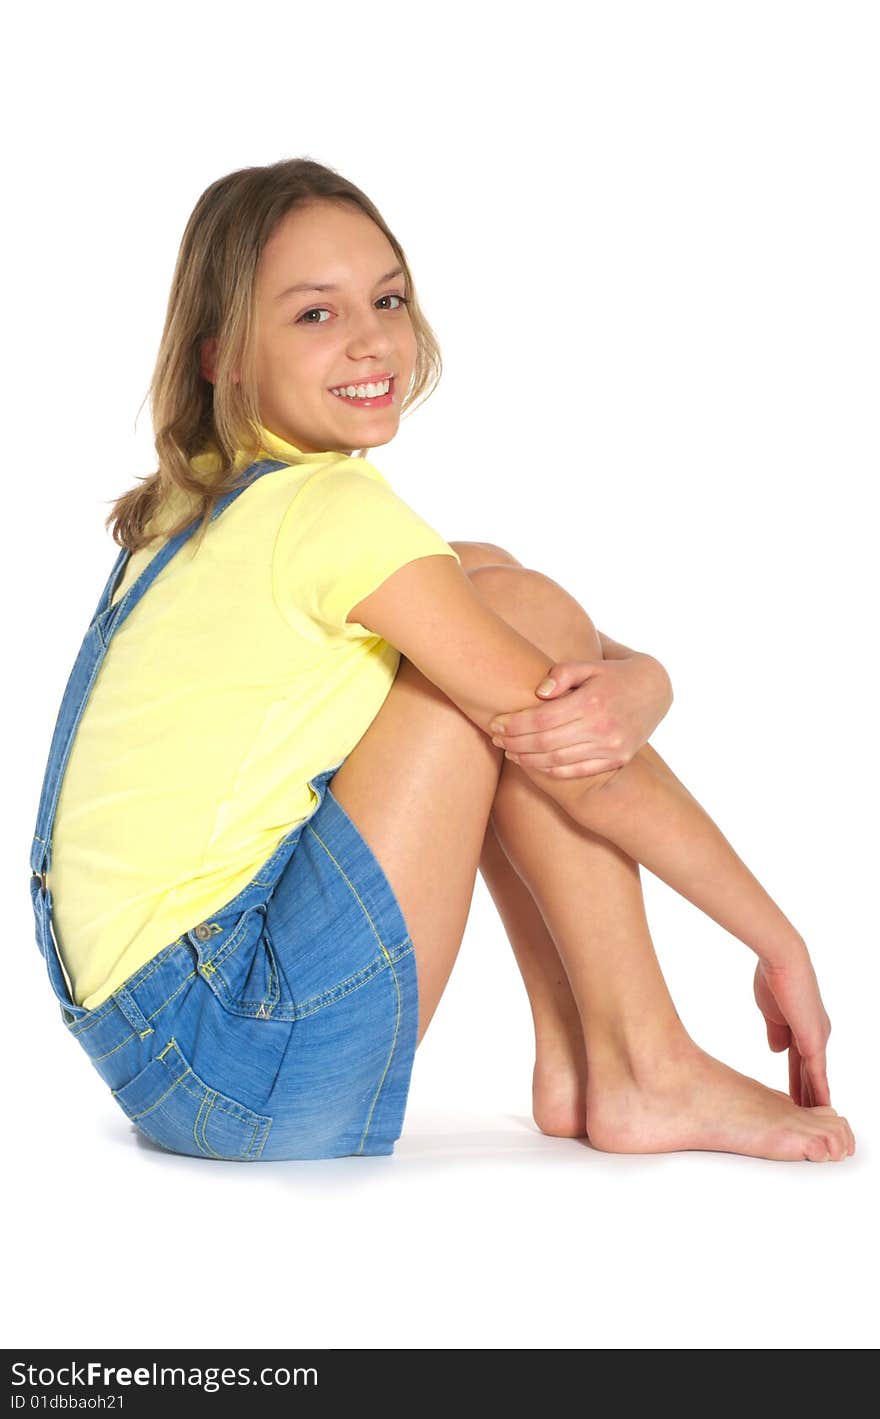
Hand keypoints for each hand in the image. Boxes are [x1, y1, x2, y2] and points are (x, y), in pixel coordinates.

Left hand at [488, 655, 671, 777]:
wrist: (655, 690)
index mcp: (592, 701)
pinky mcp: (617, 759)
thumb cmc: (613, 674)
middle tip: (495, 738)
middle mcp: (602, 728)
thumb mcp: (590, 665)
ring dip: (528, 759)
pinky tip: (533, 763)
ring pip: (557, 760)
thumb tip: (539, 692)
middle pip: (545, 742)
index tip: (496, 722)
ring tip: (509, 751)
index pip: (542, 718)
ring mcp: (611, 747)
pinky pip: (577, 771)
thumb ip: (563, 673)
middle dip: (514, 742)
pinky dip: (551, 770)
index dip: (514, 723)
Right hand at [753, 949, 831, 1105]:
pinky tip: (818, 1107)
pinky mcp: (814, 1041)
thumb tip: (777, 1049)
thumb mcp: (772, 1012)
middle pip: (811, 1073)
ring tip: (812, 1120)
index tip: (793, 1097)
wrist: (782, 962)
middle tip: (805, 1116)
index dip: (798, 1080)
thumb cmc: (774, 979)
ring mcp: (817, 1039)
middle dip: (807, 1094)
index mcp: (804, 1027)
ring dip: (812, 1098)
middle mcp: (816, 1035)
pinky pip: (817, 1073)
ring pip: (816, 1077)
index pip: (802, 1061)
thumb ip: (776, 1032)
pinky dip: (818, 1091)